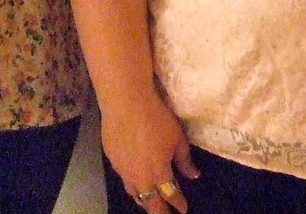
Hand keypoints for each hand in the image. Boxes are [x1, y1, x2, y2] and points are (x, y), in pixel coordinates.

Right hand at [102, 93, 199, 213]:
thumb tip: (193, 175)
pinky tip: (135, 177)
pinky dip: (132, 182)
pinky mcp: (112, 160)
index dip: (178, 204)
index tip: (183, 209)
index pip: (170, 196)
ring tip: (150, 202)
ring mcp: (123, 170)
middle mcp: (139, 178)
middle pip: (150, 203)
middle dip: (160, 211)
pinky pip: (124, 178)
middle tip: (166, 213)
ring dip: (144, 200)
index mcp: (158, 174)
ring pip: (134, 193)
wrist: (125, 103)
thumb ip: (184, 160)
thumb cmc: (156, 119)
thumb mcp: (177, 138)